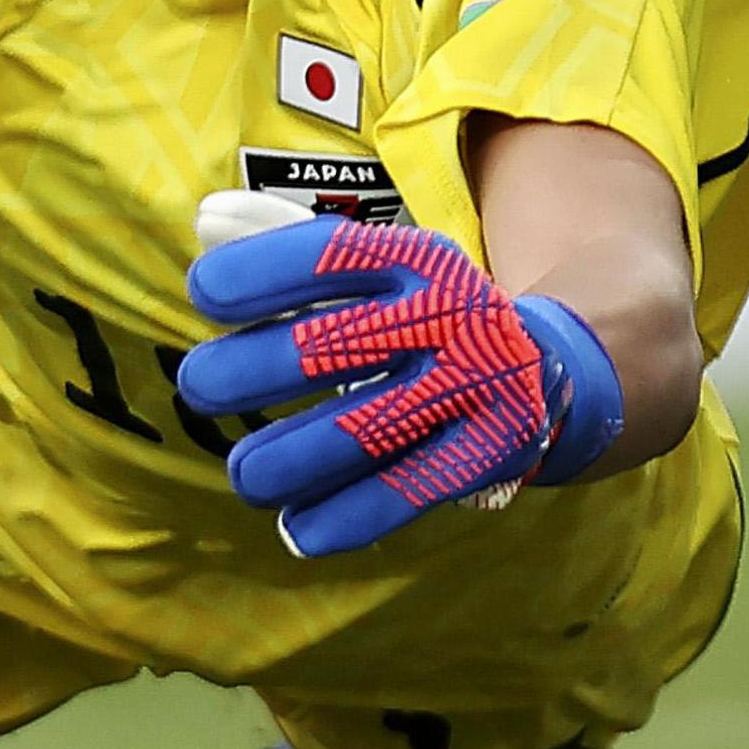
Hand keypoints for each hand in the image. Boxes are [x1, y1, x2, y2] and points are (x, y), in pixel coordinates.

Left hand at [173, 203, 624, 557]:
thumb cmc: (426, 317)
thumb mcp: (381, 269)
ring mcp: (474, 387)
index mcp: (418, 260)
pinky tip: (297, 527)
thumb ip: (291, 245)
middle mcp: (450, 317)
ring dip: (285, 460)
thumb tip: (208, 221)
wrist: (547, 370)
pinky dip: (343, 517)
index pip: (327, 256)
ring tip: (246, 475)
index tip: (204, 295)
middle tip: (200, 388)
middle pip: (330, 347)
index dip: (256, 273)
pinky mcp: (490, 452)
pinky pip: (404, 493)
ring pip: (360, 433)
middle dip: (247, 371)